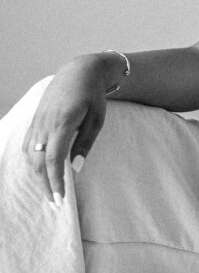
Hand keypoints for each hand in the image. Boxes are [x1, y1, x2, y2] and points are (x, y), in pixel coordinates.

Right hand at [21, 57, 107, 204]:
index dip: (56, 181)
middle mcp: (45, 124)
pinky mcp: (35, 119)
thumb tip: (77, 168)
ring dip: (38, 174)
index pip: (54, 159)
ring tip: (49, 188)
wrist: (79, 71)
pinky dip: (31, 159)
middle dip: (45, 184)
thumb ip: (86, 143)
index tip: (60, 198)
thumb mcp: (97, 119)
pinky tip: (39, 169)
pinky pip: (28, 144)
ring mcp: (37, 121)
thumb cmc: (92, 95)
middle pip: (39, 161)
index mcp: (62, 123)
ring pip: (30, 154)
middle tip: (54, 202)